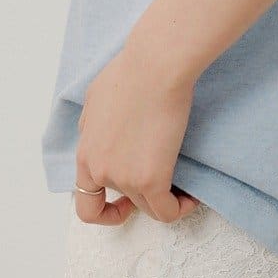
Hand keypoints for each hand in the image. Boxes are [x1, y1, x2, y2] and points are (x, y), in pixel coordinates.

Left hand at [72, 41, 203, 225]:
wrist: (154, 66)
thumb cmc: (130, 70)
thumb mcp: (96, 98)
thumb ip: (94, 125)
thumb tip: (101, 134)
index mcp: (85, 153)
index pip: (86, 204)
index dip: (107, 208)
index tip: (126, 200)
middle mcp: (101, 171)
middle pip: (124, 203)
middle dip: (144, 198)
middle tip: (164, 184)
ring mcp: (124, 178)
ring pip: (148, 207)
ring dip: (166, 201)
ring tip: (184, 186)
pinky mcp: (150, 179)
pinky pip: (167, 211)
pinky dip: (181, 208)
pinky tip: (192, 195)